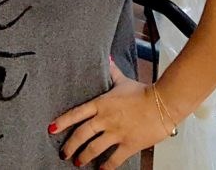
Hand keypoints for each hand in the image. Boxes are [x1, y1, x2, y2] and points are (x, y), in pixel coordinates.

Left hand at [51, 64, 172, 169]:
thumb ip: (111, 72)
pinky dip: (106, 166)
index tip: (52, 128)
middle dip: (70, 145)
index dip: (63, 121)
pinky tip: (101, 169)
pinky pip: (114, 159)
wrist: (163, 103)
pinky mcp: (128, 144)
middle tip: (63, 152)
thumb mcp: (123, 81)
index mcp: (101, 103)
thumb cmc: (143, 92)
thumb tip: (106, 57)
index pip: (77, 113)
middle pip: (82, 134)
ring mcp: (116, 133)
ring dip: (84, 157)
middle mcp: (106, 119)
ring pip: (94, 148)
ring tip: (78, 162)